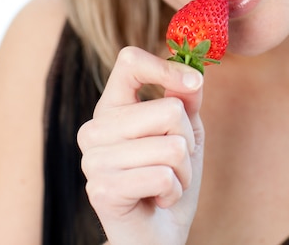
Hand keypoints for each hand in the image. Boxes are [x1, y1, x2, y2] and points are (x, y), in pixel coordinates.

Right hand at [77, 46, 204, 244]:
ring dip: (182, 171)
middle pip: (169, 110)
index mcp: (112, 105)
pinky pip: (163, 177)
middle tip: (175, 161)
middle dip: (187, 140)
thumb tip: (194, 76)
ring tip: (166, 181)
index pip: (129, 61)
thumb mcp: (185, 130)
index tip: (194, 83)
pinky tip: (158, 199)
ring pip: (172, 147)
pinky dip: (173, 191)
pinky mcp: (102, 189)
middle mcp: (95, 128)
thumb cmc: (170, 175)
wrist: (158, 233)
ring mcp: (93, 159)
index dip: (166, 68)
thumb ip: (186, 99)